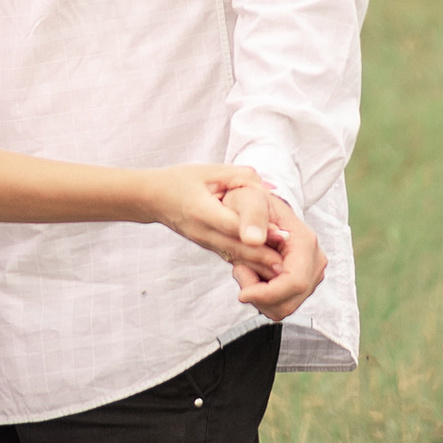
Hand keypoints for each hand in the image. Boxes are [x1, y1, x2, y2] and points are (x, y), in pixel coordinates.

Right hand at [146, 168, 279, 270]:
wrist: (153, 199)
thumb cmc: (182, 180)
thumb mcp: (211, 171)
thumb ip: (241, 177)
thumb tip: (270, 187)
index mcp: (201, 210)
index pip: (231, 223)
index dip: (257, 230)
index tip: (280, 236)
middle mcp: (202, 231)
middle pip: (235, 247)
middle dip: (262, 256)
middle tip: (288, 263)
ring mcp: (204, 242)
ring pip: (233, 256)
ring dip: (257, 265)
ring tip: (283, 271)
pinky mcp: (208, 246)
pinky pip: (229, 256)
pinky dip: (247, 265)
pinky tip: (266, 270)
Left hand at [229, 189, 324, 322]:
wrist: (258, 207)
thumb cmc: (252, 201)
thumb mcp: (246, 199)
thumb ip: (251, 216)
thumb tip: (254, 240)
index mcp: (306, 242)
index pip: (295, 283)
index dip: (267, 295)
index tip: (242, 293)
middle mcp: (315, 261)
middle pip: (289, 301)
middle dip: (260, 295)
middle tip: (240, 270)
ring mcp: (312, 274)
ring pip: (284, 307)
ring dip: (259, 296)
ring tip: (245, 268)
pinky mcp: (303, 284)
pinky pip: (281, 305)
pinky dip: (262, 297)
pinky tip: (253, 274)